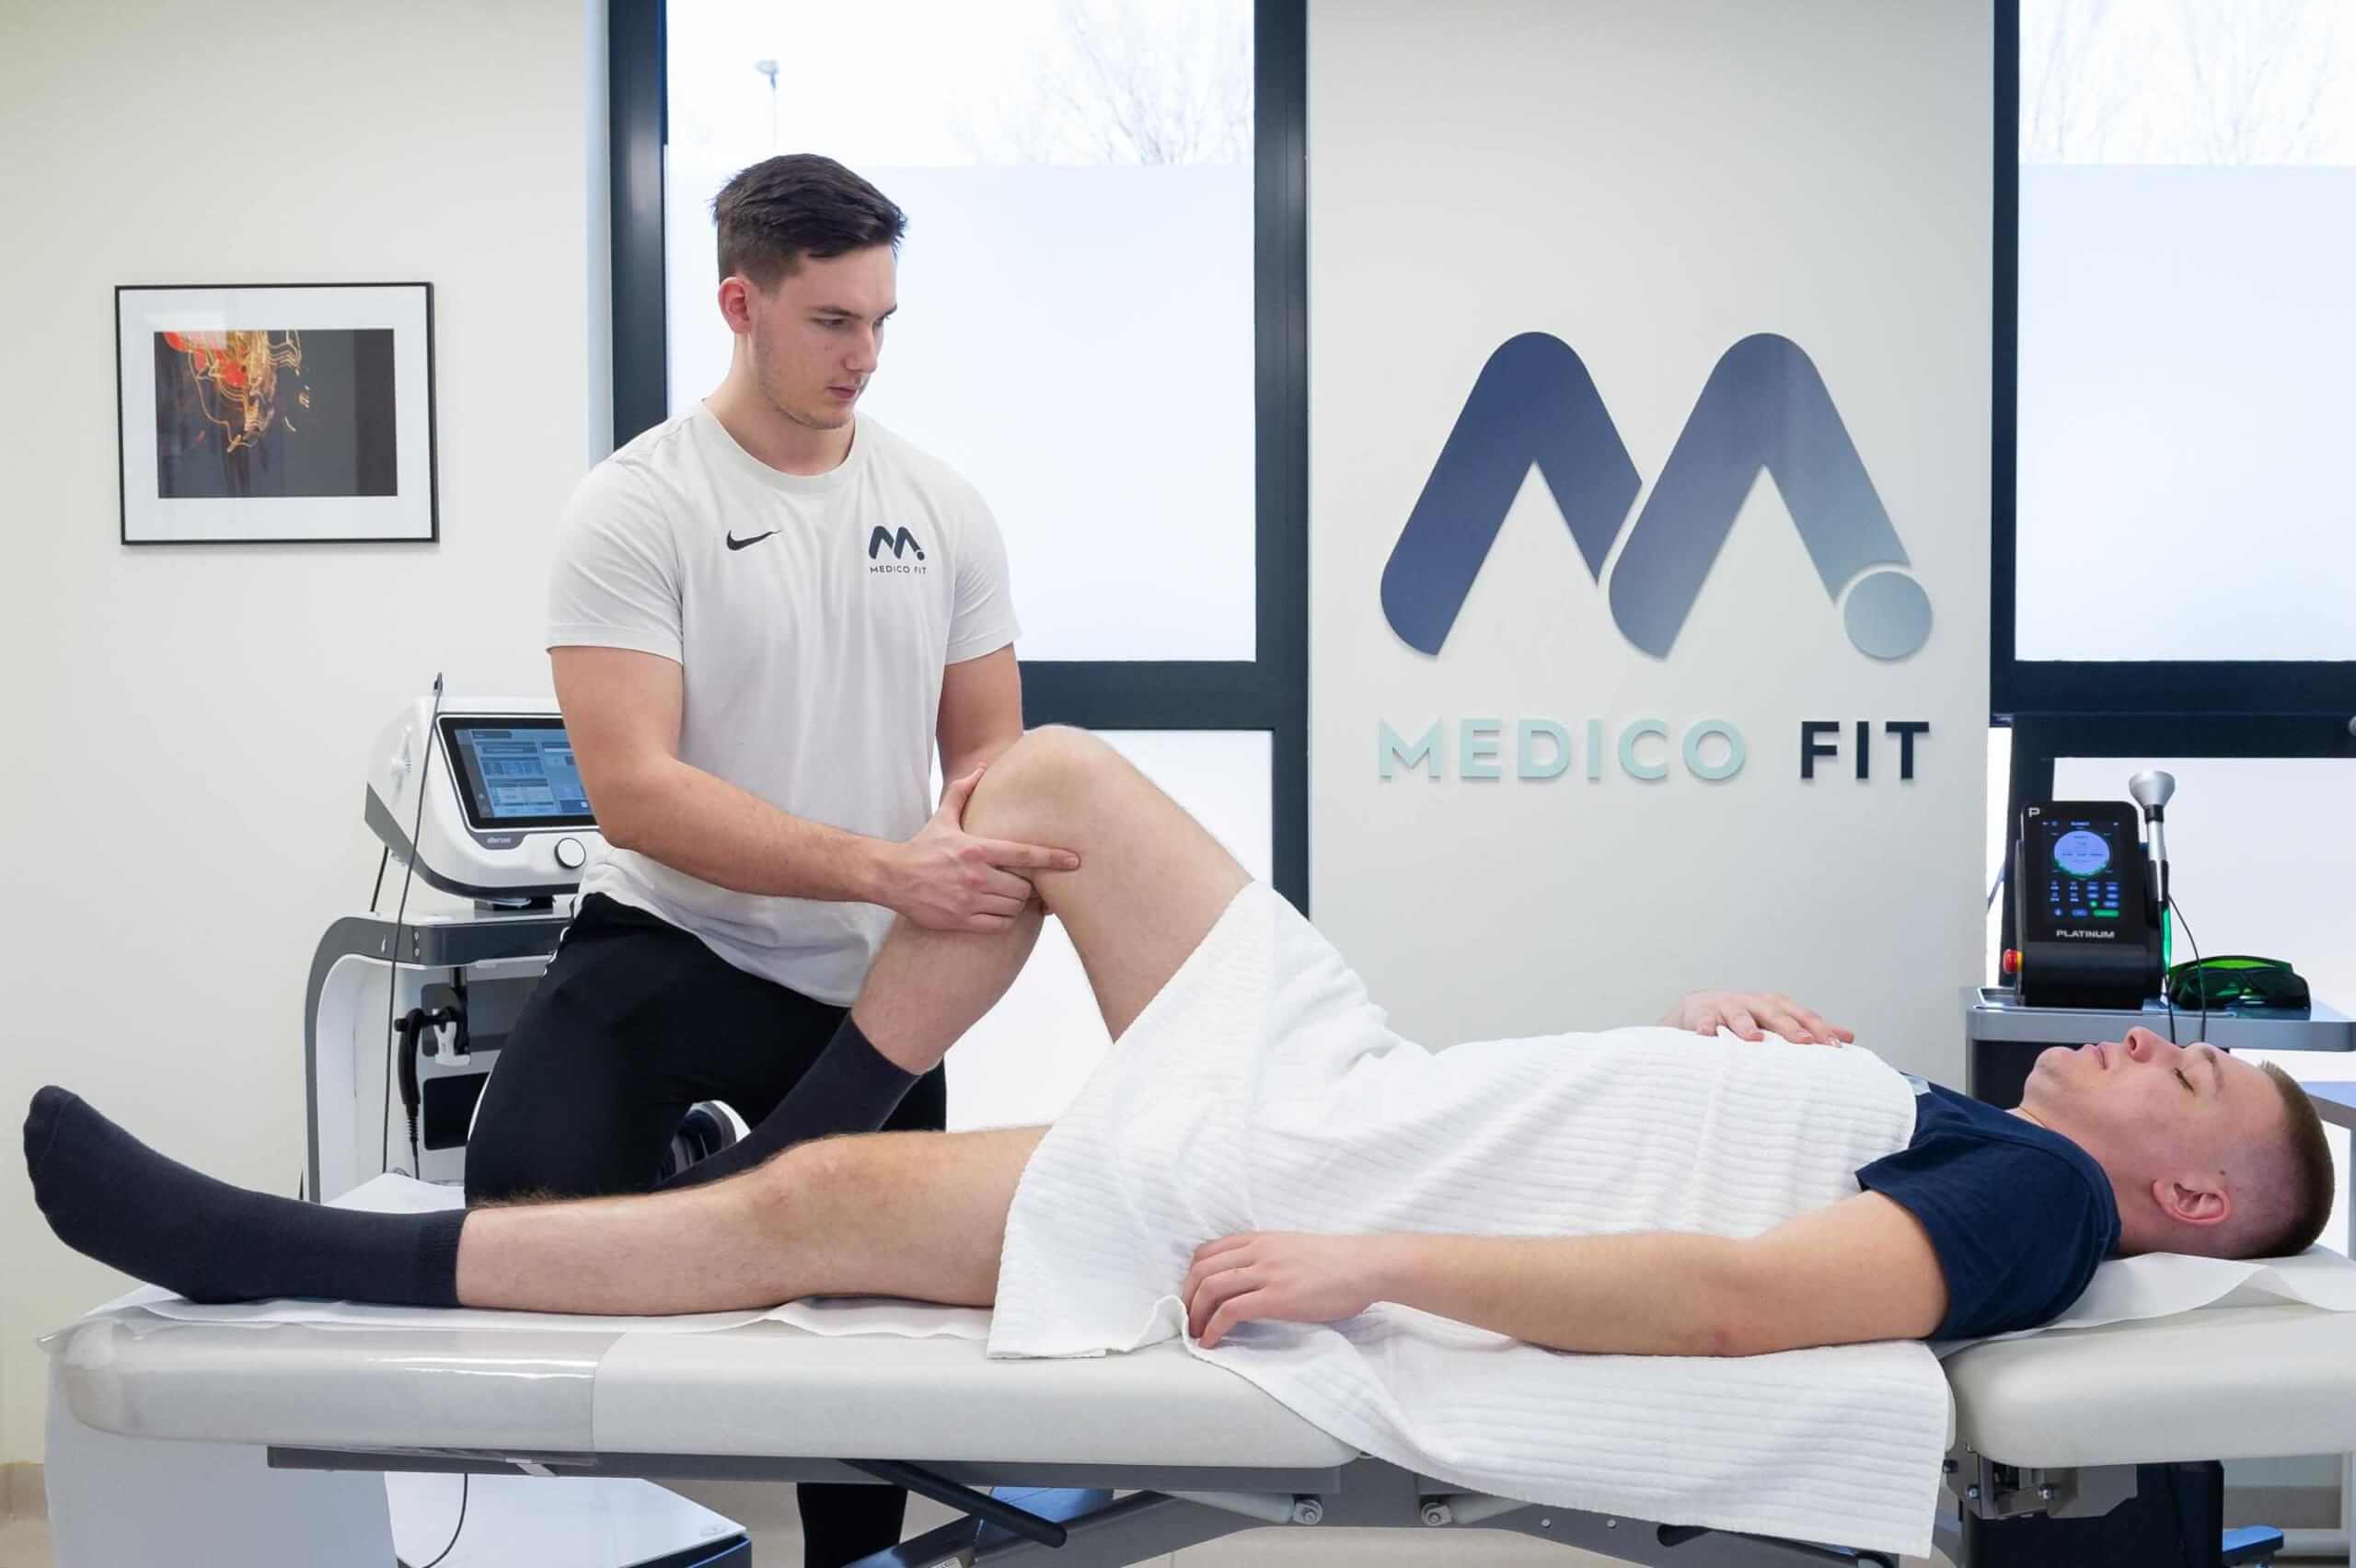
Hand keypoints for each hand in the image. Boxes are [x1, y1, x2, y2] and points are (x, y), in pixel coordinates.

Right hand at [882, 768, 1079, 932]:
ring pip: (1013, 908)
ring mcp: (969, 901)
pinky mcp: (961, 921)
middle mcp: (976, 876)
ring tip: (1012, 897)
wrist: (892, 877)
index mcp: (976, 850)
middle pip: (1024, 888)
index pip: (1024, 854)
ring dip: (1017, 905)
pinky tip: (1000, 912)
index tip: (1074, 860)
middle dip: (1029, 888)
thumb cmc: (922, 847)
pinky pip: (999, 926)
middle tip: (1027, 885)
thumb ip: (963, 793)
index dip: (1053, 858)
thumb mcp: (942, 817)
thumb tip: (981, 768)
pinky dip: (1005, 920)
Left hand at [1184, 1232, 1387, 1348]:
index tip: (1192, 1297)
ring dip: (1195, 1315)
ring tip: (1196, 1334)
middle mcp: (1257, 1252)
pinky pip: (1230, 1311)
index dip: (1192, 1277)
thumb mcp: (1293, 1248)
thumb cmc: (1338, 1262)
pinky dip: (1213, 1328)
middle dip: (1186, 1297)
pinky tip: (1211, 1341)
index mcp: (1260, 1239)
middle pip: (1201, 1270)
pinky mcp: (1276, 1298)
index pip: (1207, 1251)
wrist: (1366, 1265)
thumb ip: (1268, 1257)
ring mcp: (1266, 1273)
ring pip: (1210, 1288)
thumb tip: (1250, 1280)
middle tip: (1188, 1320)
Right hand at [1658, 990, 1852, 1045]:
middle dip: (1789, 1027)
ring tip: (1755, 1038)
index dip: (1819, 1029)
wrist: (1699, 1009)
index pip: (1802, 1015)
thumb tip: (1848, 1037)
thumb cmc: (1746, 1018)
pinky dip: (1705, 1027)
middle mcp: (1755, 1003)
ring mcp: (1728, 1007)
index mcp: (1776, 1005)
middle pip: (1774, 1013)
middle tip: (1804, 1042)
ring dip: (1746, 1025)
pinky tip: (1706, 1035)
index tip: (1835, 1047)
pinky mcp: (1702, 1014)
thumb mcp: (1777, 1021)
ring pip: (1739, 1014)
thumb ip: (1809, 1029)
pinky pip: (1704, 1021)